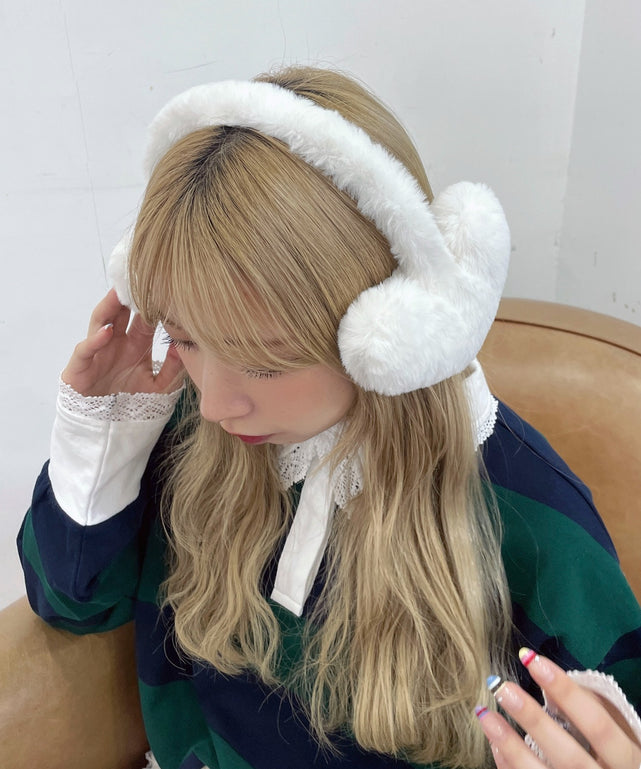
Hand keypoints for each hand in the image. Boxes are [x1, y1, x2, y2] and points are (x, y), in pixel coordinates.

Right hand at [61, 289, 183, 395]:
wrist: (108, 426)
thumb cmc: (132, 403)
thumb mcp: (159, 386)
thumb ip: (173, 368)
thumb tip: (184, 346)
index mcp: (136, 344)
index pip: (145, 318)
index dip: (152, 304)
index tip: (165, 288)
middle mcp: (117, 342)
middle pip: (122, 312)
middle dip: (130, 296)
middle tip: (140, 277)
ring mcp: (98, 350)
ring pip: (101, 321)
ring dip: (109, 307)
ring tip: (119, 293)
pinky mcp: (81, 364)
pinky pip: (86, 348)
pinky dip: (95, 339)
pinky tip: (107, 332)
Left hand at [476, 649, 640, 768]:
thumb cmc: (618, 760)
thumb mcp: (622, 738)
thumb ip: (598, 711)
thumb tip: (558, 679)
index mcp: (627, 760)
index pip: (597, 724)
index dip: (565, 691)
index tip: (531, 659)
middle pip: (567, 753)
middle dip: (532, 719)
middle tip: (503, 687)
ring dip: (509, 744)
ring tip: (484, 714)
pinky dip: (509, 765)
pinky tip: (495, 743)